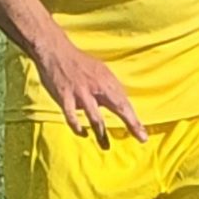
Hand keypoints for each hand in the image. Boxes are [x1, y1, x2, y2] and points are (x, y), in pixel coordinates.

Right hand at [32, 35, 146, 147]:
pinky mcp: (64, 97)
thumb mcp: (100, 70)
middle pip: (118, 107)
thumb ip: (109, 88)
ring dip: (101, 135)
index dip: (134, 119)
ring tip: (106, 147)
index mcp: (107, 80)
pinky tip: (83, 133)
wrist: (55, 51)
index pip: (125, 102)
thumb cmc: (79, 63)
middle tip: (140, 137)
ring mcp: (80, 93)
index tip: (142, 135)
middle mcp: (97, 87)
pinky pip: (72, 117)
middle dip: (131, 123)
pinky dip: (78, 128)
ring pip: (95, 118)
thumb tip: (120, 103)